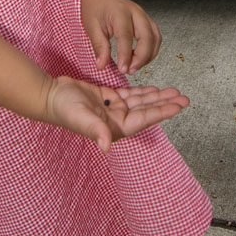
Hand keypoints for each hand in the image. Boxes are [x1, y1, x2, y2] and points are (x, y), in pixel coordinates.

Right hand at [45, 75, 188, 153]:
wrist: (50, 96)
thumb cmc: (64, 109)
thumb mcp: (81, 118)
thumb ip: (96, 131)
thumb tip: (106, 146)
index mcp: (115, 128)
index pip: (144, 119)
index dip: (162, 112)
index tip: (178, 106)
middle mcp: (118, 120)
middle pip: (147, 110)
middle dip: (165, 104)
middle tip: (184, 98)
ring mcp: (114, 109)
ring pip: (141, 102)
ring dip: (157, 97)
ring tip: (175, 92)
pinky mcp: (108, 98)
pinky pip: (130, 94)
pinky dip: (143, 91)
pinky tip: (154, 88)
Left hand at [81, 0, 161, 74]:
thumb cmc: (95, 8)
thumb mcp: (91, 27)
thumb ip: (99, 47)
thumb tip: (101, 66)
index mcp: (120, 12)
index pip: (126, 36)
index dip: (126, 54)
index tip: (122, 69)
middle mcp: (136, 13)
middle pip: (147, 36)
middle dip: (141, 57)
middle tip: (130, 71)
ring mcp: (144, 16)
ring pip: (155, 38)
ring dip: (148, 56)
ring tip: (134, 67)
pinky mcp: (147, 21)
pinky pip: (155, 38)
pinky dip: (151, 51)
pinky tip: (140, 59)